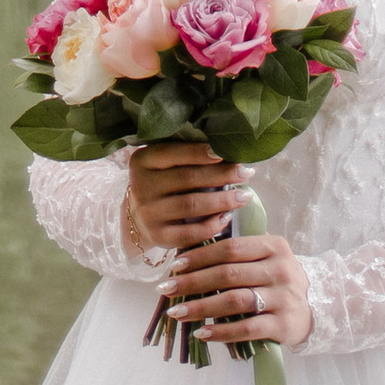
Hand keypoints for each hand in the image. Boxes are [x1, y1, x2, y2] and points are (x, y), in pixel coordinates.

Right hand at [120, 139, 241, 268]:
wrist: (138, 217)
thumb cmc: (161, 182)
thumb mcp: (162, 163)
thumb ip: (184, 155)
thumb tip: (224, 148)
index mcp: (142, 160)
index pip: (172, 153)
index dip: (199, 152)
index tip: (224, 151)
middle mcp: (141, 186)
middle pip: (187, 178)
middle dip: (221, 175)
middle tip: (246, 173)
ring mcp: (148, 213)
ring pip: (191, 205)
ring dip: (222, 200)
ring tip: (244, 196)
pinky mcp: (158, 236)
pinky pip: (190, 233)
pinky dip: (212, 225)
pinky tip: (227, 218)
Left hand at [165, 207, 312, 351]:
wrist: (318, 307)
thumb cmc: (279, 280)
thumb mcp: (267, 257)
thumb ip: (238, 253)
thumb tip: (189, 256)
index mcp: (273, 246)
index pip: (230, 248)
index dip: (200, 256)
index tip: (175, 266)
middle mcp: (280, 269)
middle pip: (228, 273)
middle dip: (193, 282)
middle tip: (167, 289)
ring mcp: (283, 298)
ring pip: (235, 300)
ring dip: (202, 307)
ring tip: (177, 312)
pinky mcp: (283, 325)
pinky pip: (247, 328)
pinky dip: (222, 332)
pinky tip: (202, 332)